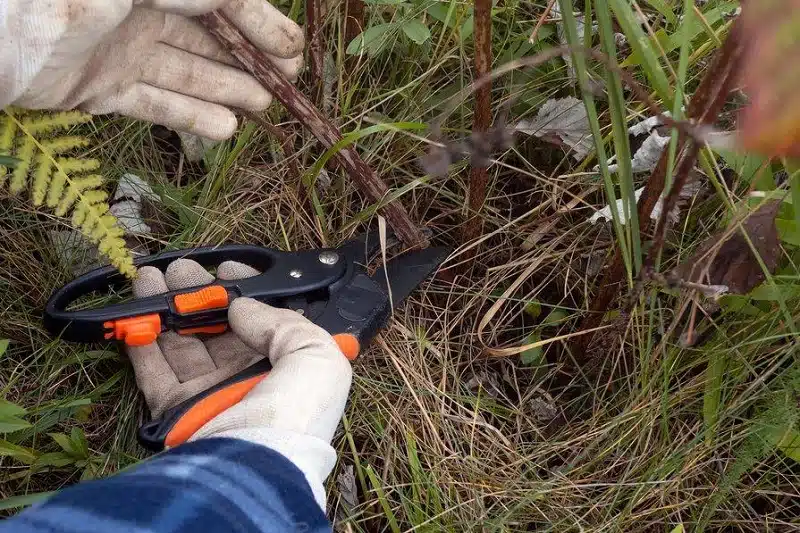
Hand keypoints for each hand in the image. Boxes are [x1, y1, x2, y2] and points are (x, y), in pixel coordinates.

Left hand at [1, 0, 303, 139]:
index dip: (261, 23)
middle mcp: (138, 10)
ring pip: (188, 71)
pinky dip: (191, 117)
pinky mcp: (99, 89)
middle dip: (251, 58)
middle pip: (207, 35)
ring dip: (230, 89)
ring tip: (265, 106)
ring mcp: (119, 51)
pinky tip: (226, 130)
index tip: (294, 51)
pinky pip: (156, 103)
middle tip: (288, 83)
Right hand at [127, 257, 351, 506]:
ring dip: (166, 310)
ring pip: (185, 344)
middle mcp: (251, 381)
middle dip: (199, 296)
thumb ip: (285, 321)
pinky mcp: (178, 411)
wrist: (254, 463)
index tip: (228, 268)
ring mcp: (212, 396)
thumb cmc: (296, 411)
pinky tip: (134, 316)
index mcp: (289, 369)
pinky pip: (155, 372)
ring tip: (149, 278)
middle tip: (182, 268)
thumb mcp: (319, 355)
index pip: (266, 323)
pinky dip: (143, 343)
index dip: (247, 293)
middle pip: (220, 329)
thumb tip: (243, 305)